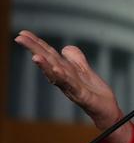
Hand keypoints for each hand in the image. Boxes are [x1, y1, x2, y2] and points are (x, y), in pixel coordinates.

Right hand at [14, 30, 131, 142]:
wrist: (105, 109)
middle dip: (34, 49)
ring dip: (45, 65)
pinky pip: (70, 85)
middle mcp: (64, 78)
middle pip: (48, 61)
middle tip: (19, 38)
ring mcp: (71, 87)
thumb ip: (76, 59)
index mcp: (65, 71)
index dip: (37, 43)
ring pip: (55, 74)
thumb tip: (65, 48)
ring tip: (35, 55)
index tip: (23, 33)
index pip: (49, 54)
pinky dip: (63, 78)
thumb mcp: (84, 70)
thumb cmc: (93, 92)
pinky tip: (57, 70)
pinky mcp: (81, 95)